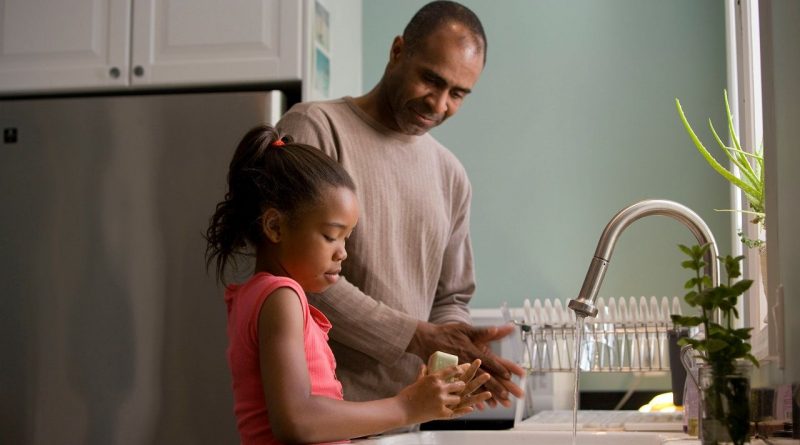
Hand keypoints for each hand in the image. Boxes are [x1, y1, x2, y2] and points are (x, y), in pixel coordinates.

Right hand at [397, 365, 465, 423]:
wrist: (401, 409)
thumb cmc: (407, 395)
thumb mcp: (416, 381)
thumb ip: (423, 373)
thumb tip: (424, 365)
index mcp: (434, 378)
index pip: (453, 370)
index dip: (460, 370)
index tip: (462, 371)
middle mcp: (439, 388)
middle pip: (460, 385)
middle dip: (460, 387)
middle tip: (459, 389)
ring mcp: (441, 400)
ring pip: (458, 399)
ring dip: (455, 400)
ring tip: (452, 401)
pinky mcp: (441, 412)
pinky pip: (453, 412)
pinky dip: (452, 412)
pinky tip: (453, 411)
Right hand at [407, 322, 524, 407]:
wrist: (425, 339)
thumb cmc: (446, 333)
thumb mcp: (465, 329)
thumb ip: (483, 331)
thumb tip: (498, 328)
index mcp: (471, 351)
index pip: (488, 362)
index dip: (499, 369)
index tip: (509, 376)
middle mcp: (465, 363)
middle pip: (484, 378)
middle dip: (496, 387)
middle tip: (506, 396)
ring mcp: (457, 372)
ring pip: (474, 387)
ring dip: (485, 396)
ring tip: (496, 405)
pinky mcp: (449, 378)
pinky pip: (461, 390)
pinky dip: (469, 398)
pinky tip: (476, 406)